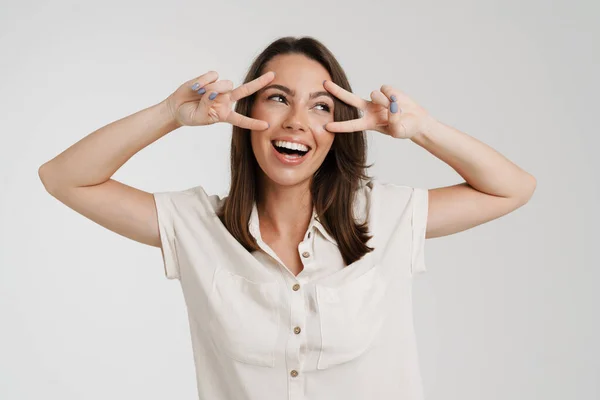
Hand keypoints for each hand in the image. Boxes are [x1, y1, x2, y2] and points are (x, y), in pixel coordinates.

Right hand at [163, 70, 274, 129]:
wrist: (177, 107)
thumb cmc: (190, 115)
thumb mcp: (199, 117)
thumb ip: (208, 105)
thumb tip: (214, 92)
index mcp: (226, 115)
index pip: (242, 120)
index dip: (253, 123)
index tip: (266, 126)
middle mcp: (226, 100)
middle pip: (246, 90)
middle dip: (259, 83)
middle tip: (273, 75)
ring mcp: (219, 88)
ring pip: (225, 84)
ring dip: (212, 89)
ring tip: (199, 94)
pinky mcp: (211, 78)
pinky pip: (213, 76)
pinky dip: (203, 81)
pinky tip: (195, 88)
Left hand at [322, 81, 436, 138]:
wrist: (417, 120)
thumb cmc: (406, 129)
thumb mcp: (399, 131)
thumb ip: (393, 121)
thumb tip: (391, 105)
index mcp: (369, 123)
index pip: (351, 125)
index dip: (340, 126)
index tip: (327, 127)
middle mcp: (369, 110)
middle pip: (349, 99)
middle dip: (337, 91)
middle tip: (324, 83)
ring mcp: (376, 100)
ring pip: (375, 95)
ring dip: (385, 101)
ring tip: (396, 109)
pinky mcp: (385, 90)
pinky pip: (386, 89)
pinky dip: (393, 95)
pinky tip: (398, 100)